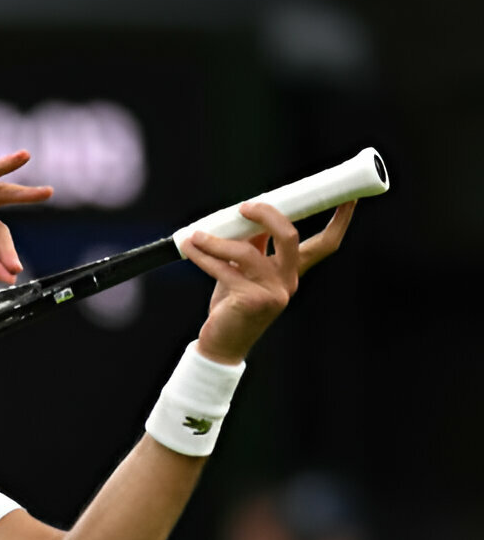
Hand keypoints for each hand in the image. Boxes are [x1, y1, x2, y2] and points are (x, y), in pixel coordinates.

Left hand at [184, 199, 355, 363]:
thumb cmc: (233, 305)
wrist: (223, 343)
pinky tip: (190, 248)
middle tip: (245, 207)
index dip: (339, 220)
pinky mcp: (251, 301)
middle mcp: (288, 281)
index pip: (325, 244)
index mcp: (293, 272)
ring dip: (217, 241)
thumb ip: (253, 246)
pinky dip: (204, 257)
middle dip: (268, 215)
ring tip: (197, 236)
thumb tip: (249, 215)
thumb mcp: (245, 272)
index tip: (349, 196)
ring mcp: (273, 292)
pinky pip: (224, 269)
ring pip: (247, 253)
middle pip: (290, 237)